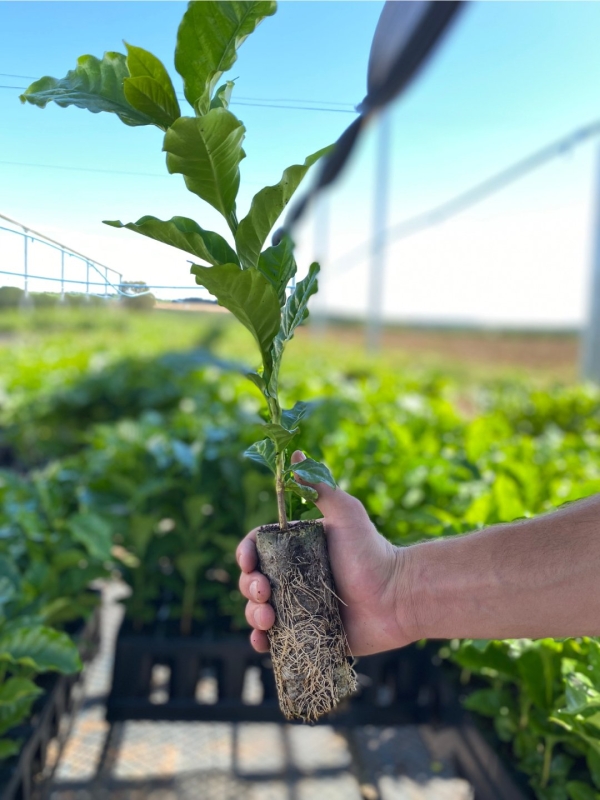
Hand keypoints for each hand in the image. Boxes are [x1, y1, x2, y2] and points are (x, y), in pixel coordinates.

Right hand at [237, 451, 417, 655]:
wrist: (398, 596)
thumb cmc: (372, 551)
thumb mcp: (345, 512)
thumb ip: (319, 487)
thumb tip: (296, 455)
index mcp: (297, 548)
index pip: (258, 548)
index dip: (246, 555)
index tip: (248, 561)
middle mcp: (295, 576)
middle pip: (254, 581)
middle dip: (249, 587)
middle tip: (264, 592)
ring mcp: (300, 607)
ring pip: (259, 611)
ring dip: (253, 615)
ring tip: (268, 619)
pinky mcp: (308, 635)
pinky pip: (276, 641)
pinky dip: (262, 641)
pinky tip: (263, 641)